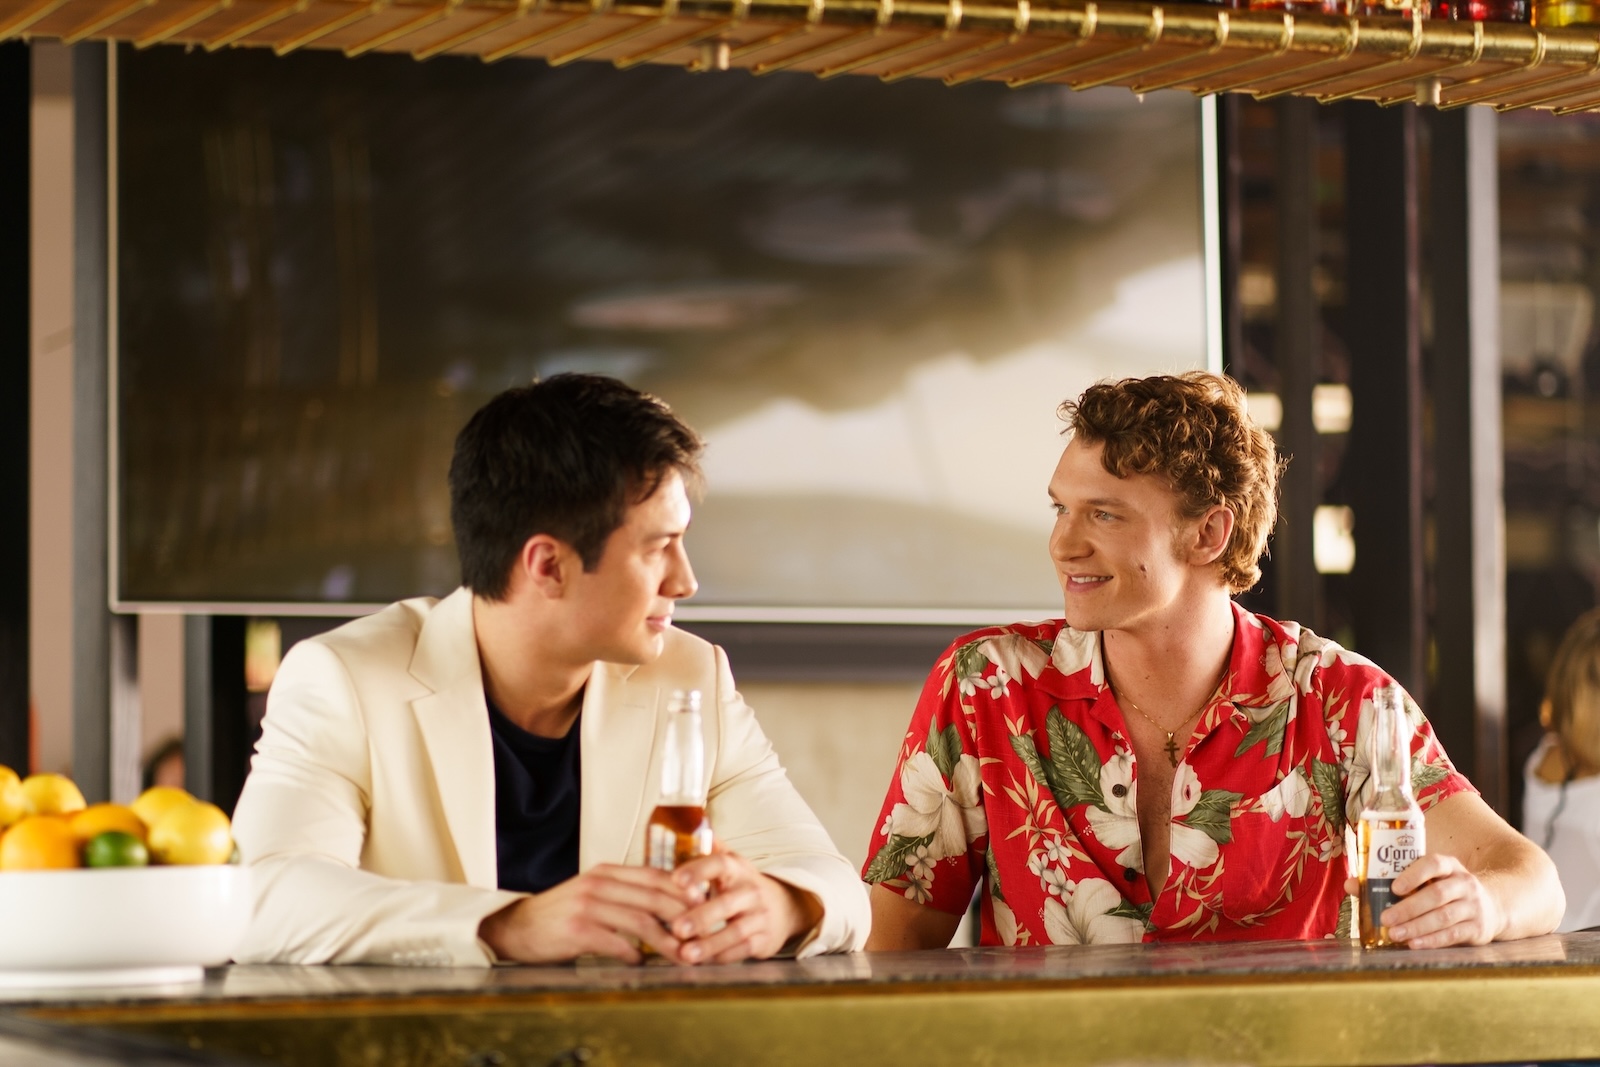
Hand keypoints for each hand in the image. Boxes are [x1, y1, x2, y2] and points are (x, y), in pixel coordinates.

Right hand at [478, 864, 697, 964]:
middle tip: (702, 935)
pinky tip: (642, 963)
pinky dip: (634, 956)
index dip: (684, 892)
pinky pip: (616, 943)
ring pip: (641, 922)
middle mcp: (600, 883)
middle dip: (684, 918)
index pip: (656, 876)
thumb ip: (626, 895)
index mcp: (608, 872)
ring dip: (666, 942)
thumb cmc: (561, 914)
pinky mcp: (577, 930)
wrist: (517, 927)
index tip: (705, 907)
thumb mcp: (594, 893)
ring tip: (682, 955)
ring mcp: (588, 905)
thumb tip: (668, 908)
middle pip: (655, 897)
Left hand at [666, 848, 823, 963]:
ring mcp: (760, 917)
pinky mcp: (764, 941)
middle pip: (727, 903)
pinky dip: (721, 958)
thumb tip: (685, 822)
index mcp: (736, 868)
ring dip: (709, 944)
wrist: (785, 908)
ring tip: (686, 954)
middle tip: (676, 927)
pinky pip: (741, 951)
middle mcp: (750, 891)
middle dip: (701, 916)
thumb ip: (707, 849)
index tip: (675, 879)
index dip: (697, 870)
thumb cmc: (743, 885)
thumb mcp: (730, 863)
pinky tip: (702, 963)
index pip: (718, 863)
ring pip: (735, 932)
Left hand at [1344, 853, 1506, 947]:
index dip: (1414, 874)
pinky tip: (1415, 944)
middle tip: (1385, 918)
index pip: (1434, 864)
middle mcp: (1464, 884)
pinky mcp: (1477, 928)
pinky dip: (1433, 940)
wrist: (1491, 907)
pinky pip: (1453, 934)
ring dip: (1417, 926)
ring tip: (1395, 934)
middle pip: (1436, 895)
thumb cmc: (1444, 891)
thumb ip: (1389, 881)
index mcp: (1448, 866)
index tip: (1394, 887)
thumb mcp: (1425, 881)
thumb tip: (1350, 884)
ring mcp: (1473, 906)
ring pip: (1444, 917)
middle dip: (1409, 908)